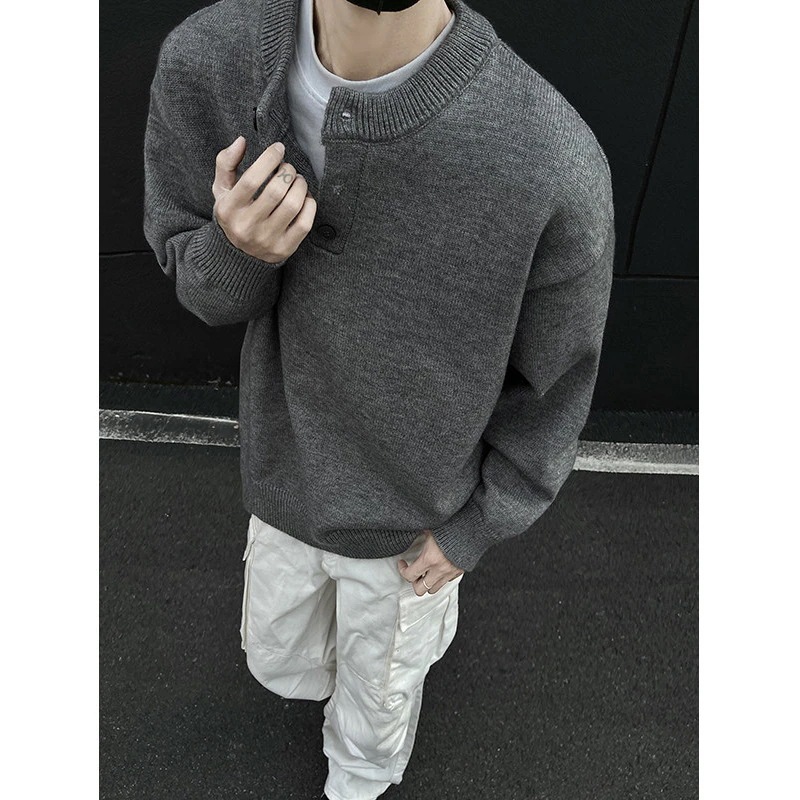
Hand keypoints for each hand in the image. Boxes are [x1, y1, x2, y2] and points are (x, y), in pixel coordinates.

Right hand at [212, 136, 316, 263]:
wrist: (237, 256)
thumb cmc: (233, 214)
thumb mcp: (221, 190)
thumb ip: (226, 163)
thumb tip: (242, 141)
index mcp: (229, 209)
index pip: (252, 179)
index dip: (269, 159)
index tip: (278, 149)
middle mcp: (247, 227)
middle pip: (275, 191)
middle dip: (287, 171)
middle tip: (288, 168)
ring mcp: (267, 240)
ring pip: (292, 205)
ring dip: (300, 185)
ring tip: (297, 180)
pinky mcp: (284, 249)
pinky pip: (305, 223)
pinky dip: (309, 204)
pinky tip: (304, 198)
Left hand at [397, 530, 464, 595]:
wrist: (472, 529)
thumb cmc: (452, 527)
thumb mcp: (430, 528)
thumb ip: (419, 532)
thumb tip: (410, 528)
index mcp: (429, 559)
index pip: (409, 575)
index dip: (402, 570)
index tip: (402, 564)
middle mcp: (439, 569)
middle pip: (420, 589)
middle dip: (414, 582)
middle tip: (413, 572)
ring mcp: (449, 573)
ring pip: (434, 589)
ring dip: (427, 583)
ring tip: (425, 573)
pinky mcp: (458, 572)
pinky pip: (446, 582)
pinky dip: (440, 579)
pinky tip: (438, 569)